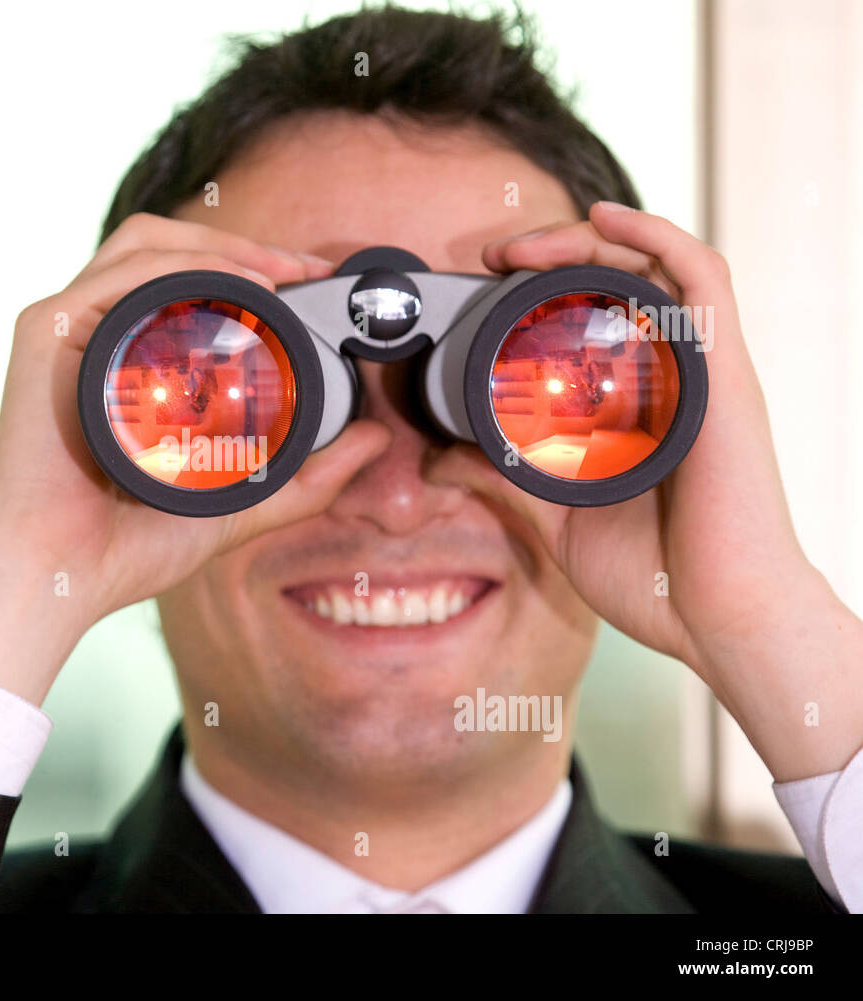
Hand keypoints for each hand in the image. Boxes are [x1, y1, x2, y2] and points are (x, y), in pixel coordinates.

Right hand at [0, 213, 392, 703]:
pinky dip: (181, 262)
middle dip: (245, 246)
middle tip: (306, 268)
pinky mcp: (44, 330)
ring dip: (219, 244)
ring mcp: (66, 327)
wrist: (59, 574)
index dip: (252, 268)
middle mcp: (95, 333)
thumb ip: (306, 478)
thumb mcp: (239, 504)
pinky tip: (233, 280)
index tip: (313, 281)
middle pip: (168, 249)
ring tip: (280, 270)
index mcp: (127, 360)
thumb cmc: (128, 546)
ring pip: (145, 244)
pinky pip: (119, 271)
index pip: (188, 283)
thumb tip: (377, 442)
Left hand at [466, 202, 862, 780]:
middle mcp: (673, 376)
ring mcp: (700, 371)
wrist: (719, 621)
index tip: (484, 285)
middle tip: (494, 257)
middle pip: (621, 280)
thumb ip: (503, 478)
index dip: (543, 289)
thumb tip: (439, 457)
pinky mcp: (723, 373)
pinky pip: (701, 279)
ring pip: (654, 266)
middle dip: (554, 255)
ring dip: (588, 241)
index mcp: (638, 403)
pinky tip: (605, 218)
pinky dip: (654, 236)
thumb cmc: (657, 577)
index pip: (597, 317)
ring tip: (527, 244)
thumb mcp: (556, 515)